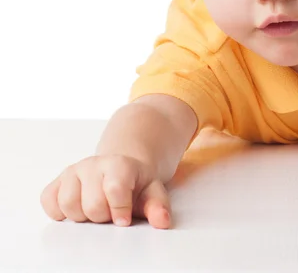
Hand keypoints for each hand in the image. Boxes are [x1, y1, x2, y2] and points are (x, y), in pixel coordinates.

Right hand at [40, 155, 170, 227]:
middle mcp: (93, 164)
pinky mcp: (57, 181)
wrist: (121, 169)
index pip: (115, 189)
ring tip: (96, 209)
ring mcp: (73, 172)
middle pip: (91, 205)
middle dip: (103, 216)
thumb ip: (158, 206)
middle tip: (111, 211)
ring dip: (82, 216)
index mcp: (119, 164)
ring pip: (68, 204)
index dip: (120, 210)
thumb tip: (162, 221)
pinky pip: (48, 201)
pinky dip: (60, 211)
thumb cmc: (136, 183)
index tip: (124, 219)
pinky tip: (78, 208)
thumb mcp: (152, 192)